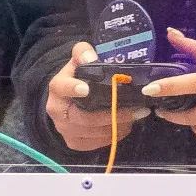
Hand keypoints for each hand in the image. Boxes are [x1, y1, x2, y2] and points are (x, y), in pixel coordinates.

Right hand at [45, 39, 147, 155]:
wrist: (66, 102)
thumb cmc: (77, 78)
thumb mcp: (78, 62)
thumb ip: (83, 53)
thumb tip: (91, 57)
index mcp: (57, 88)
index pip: (62, 88)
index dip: (73, 89)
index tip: (86, 89)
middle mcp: (57, 112)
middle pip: (85, 117)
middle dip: (113, 114)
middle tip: (137, 109)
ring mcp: (65, 130)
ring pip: (95, 132)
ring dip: (119, 125)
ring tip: (138, 115)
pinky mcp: (75, 143)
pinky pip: (98, 142)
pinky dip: (115, 134)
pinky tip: (126, 125)